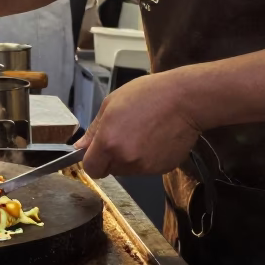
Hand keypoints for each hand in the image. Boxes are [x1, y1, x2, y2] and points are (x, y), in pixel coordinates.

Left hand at [77, 71, 202, 178]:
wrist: (184, 100)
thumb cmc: (146, 95)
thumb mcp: (111, 104)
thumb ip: (93, 130)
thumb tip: (80, 147)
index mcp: (108, 143)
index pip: (92, 169)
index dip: (93, 161)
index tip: (98, 151)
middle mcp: (126, 159)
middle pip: (110, 169)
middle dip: (113, 157)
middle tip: (125, 134)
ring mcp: (146, 167)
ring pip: (129, 169)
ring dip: (130, 157)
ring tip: (142, 133)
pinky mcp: (163, 168)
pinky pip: (147, 168)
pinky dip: (148, 158)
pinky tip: (156, 139)